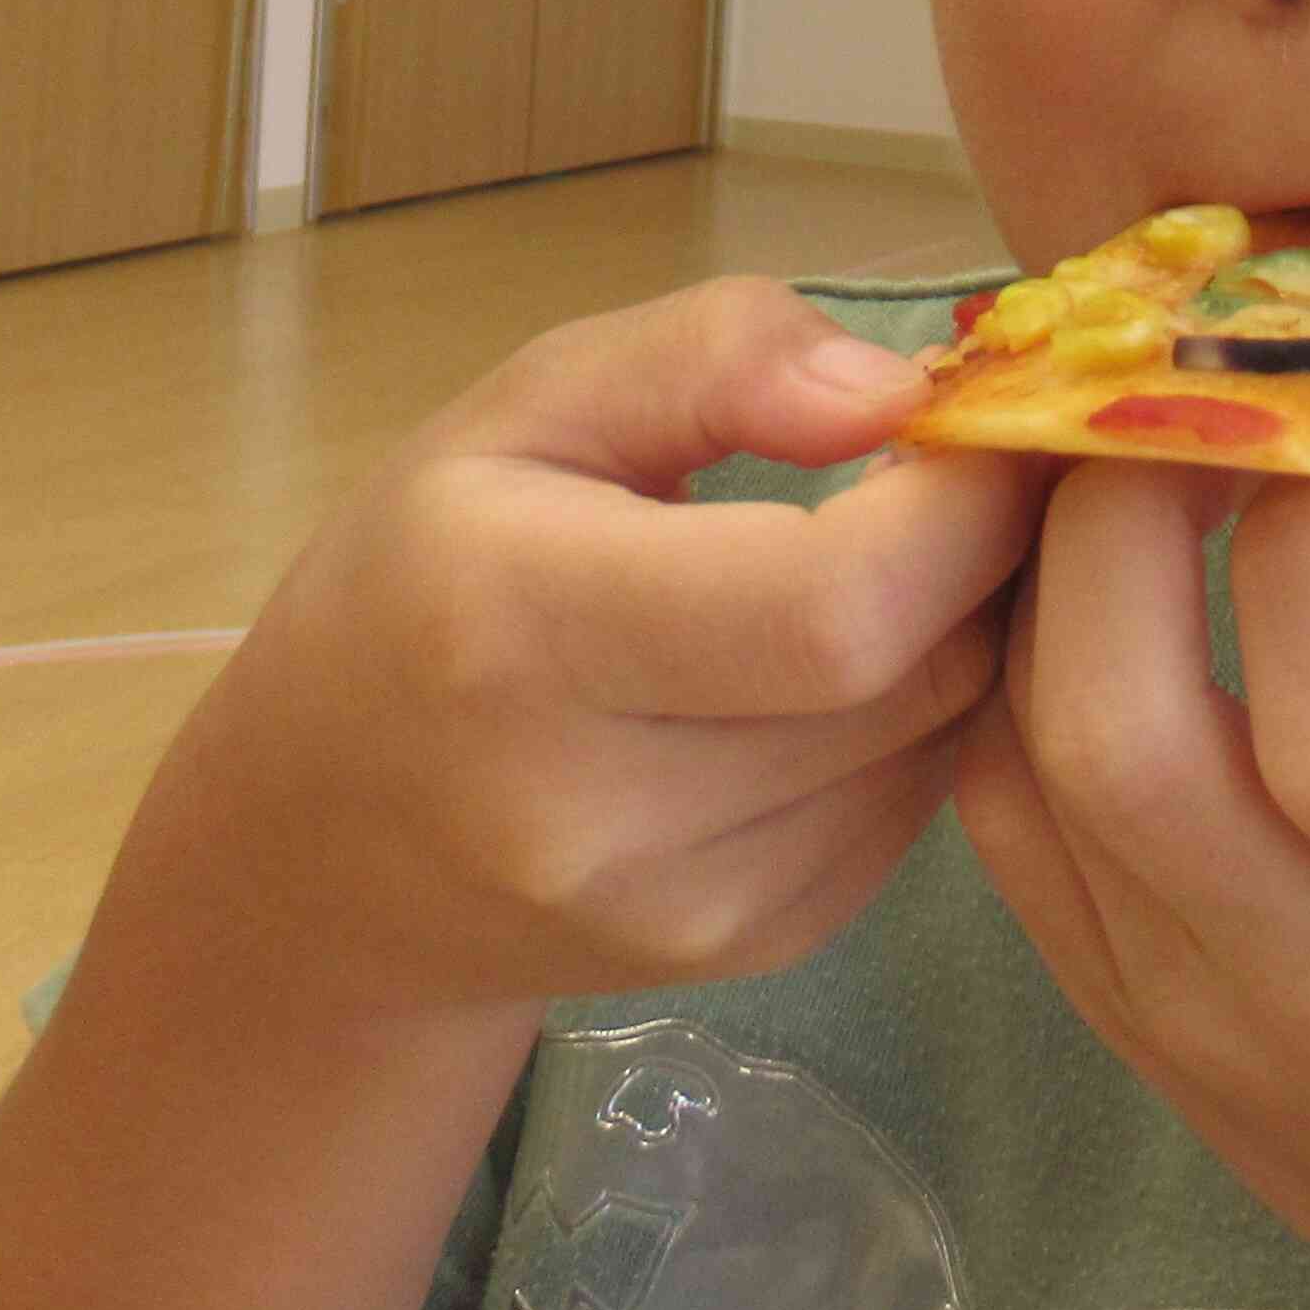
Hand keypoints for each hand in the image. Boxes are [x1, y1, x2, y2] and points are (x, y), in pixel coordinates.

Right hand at [153, 276, 1049, 1018]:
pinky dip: (924, 712)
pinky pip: (918, 806)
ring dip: (965, 630)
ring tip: (896, 554)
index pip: (833, 603)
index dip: (959, 501)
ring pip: (942, 739)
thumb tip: (898, 392)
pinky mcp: (753, 953)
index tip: (975, 417)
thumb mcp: (526, 404)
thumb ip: (711, 356)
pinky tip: (849, 662)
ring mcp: (683, 911)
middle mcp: (599, 812)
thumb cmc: (426, 575)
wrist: (324, 845)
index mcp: (519, 633)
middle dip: (985, 552)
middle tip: (959, 469)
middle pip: (916, 673)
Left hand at [953, 467, 1309, 1309]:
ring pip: (1028, 758)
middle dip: (1123, 512)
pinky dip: (1012, 670)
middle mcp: (1301, 973)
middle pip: (1121, 726)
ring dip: (1046, 573)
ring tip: (1129, 434)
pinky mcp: (1105, 1001)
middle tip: (1191, 369)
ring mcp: (1175, 998)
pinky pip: (999, 813)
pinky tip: (1087, 571)